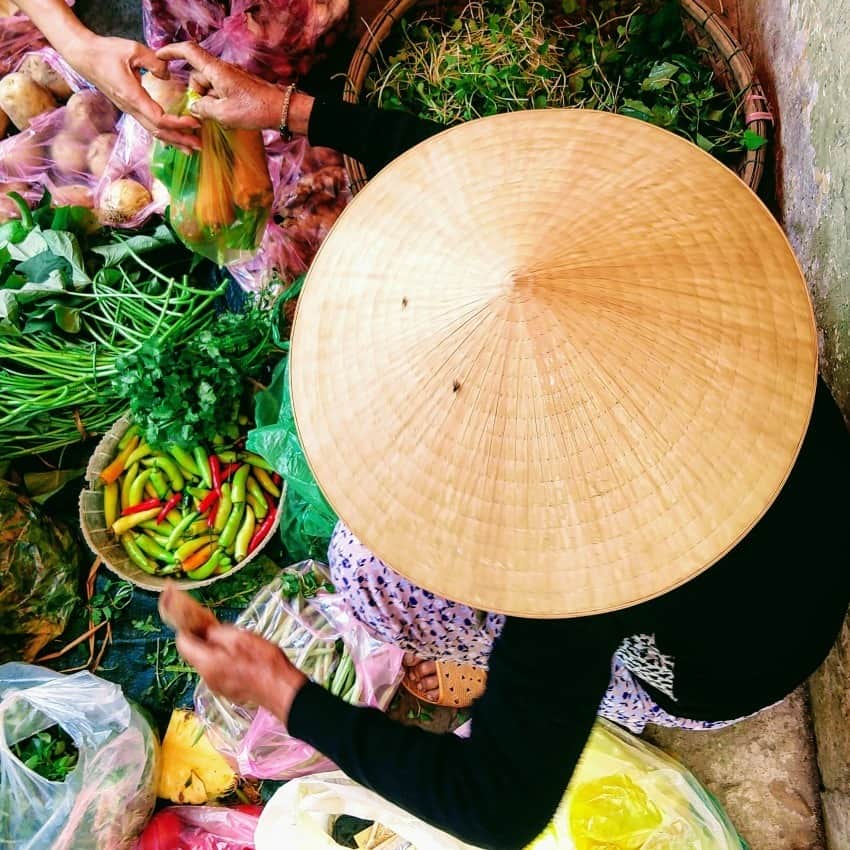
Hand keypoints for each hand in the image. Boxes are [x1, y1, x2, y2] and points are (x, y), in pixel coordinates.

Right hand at [64, 33, 199, 148]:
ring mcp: (130, 110)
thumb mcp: (133, 49)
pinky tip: (175, 138)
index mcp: (133, 96)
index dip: (178, 123)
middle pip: (159, 131)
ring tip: (191, 148)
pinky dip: (165, 133)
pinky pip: (149, 125)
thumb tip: (167, 74)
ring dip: (174, 141)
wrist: (83, 56)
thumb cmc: (105, 51)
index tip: (194, 121)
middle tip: (199, 145)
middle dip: (180, 139)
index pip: (159, 118)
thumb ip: (154, 62)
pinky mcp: (130, 108)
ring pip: (154, 131)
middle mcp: (131, 108)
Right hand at [156, 42, 290, 130]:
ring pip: (209, 89)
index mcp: (215, 70)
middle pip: (198, 77)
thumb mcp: (223, 113)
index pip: (188, 52)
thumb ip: (203, 109)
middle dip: (198, 95)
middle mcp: (222, 70)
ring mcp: (231, 79)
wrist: (282, 110)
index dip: (171, 51)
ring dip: (211, 104)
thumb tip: (194, 107)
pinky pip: (221, 94)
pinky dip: (220, 106)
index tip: (159, 57)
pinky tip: (231, 118)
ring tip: (224, 118)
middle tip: (208, 113)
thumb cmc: (255, 110)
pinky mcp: (238, 88)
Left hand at [176, 622, 306, 722]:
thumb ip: (218, 633)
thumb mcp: (241, 637)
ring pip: (207, 662)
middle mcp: (206, 677)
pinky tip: (242, 658)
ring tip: (236, 643)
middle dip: (203, 640)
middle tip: (221, 629)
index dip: (187, 628)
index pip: (182, 643)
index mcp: (206, 663)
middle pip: (195, 654)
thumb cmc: (263, 661)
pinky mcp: (227, 691)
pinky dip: (224, 662)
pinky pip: (218, 672)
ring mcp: (217, 686)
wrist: (281, 689)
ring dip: (216, 650)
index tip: (198, 620)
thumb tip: (206, 632)